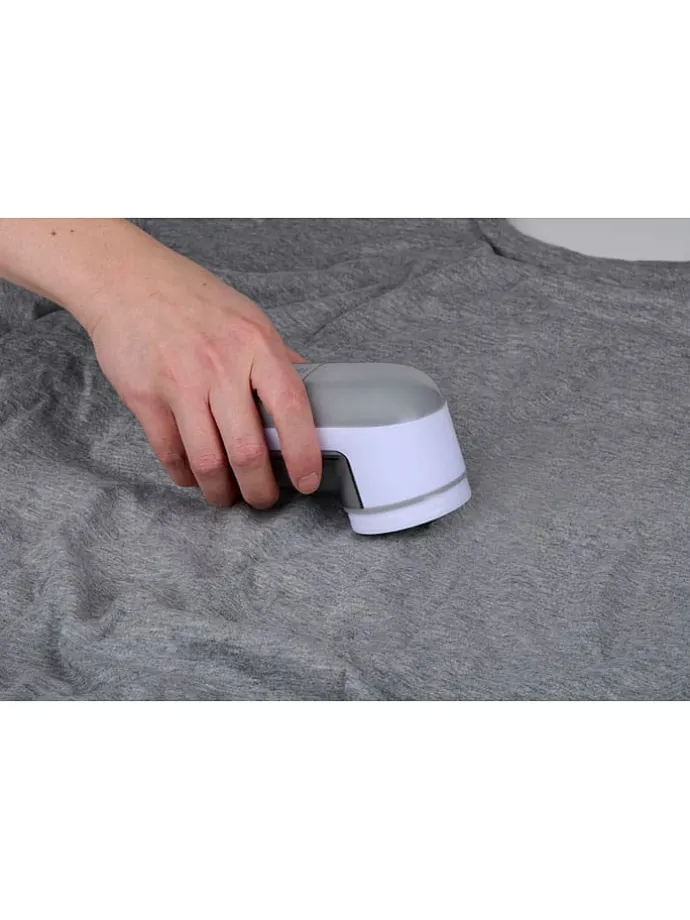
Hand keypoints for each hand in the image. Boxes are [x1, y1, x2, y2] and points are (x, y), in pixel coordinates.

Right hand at [88, 266, 321, 507]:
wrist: (125, 280)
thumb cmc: (192, 299)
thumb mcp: (248, 318)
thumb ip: (277, 358)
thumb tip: (310, 392)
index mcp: (256, 345)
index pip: (292, 409)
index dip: (303, 454)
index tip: (307, 480)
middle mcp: (220, 366)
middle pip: (247, 450)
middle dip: (260, 489)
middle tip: (263, 499)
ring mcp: (180, 383)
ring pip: (207, 462)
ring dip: (221, 492)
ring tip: (227, 495)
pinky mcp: (145, 398)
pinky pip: (170, 454)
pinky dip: (185, 475)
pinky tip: (194, 476)